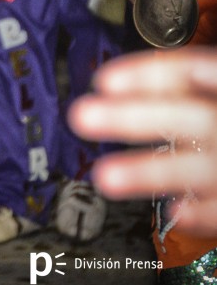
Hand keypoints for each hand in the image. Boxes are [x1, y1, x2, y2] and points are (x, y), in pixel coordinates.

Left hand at [68, 48, 216, 234]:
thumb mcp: (213, 98)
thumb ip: (194, 92)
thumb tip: (118, 94)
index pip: (195, 71)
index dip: (150, 75)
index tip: (103, 80)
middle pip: (193, 117)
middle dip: (135, 117)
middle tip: (81, 115)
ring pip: (203, 168)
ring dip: (154, 171)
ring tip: (104, 177)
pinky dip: (207, 213)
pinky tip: (175, 212)